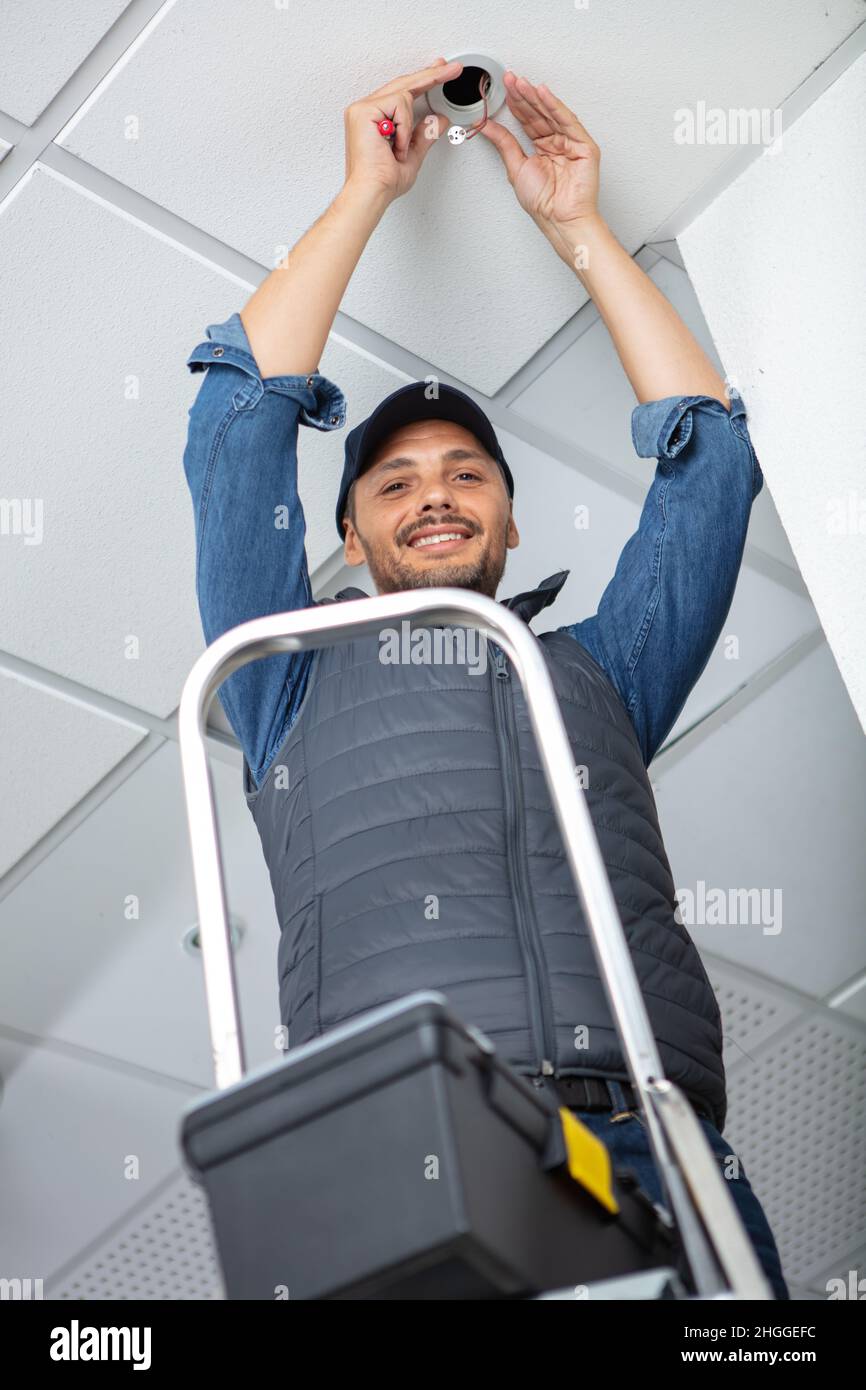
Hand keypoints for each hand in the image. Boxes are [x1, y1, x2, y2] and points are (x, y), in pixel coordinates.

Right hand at [342, 57, 459, 203]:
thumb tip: (440, 120)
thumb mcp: (413, 155)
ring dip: (408, 126)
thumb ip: (424, 135)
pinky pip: (399, 104)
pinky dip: (403, 128)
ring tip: (398, 149)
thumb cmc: (383, 182)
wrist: (371, 193)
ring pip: (404, 94)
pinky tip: (394, 145)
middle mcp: (365, 110)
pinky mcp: (364, 110)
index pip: (402, 92)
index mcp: (373, 118)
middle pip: (403, 84)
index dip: (424, 79)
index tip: (442, 69)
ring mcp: (362, 108)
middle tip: (454, 69)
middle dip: (432, 75)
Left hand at [479, 72, 599, 234]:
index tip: (503, 89)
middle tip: (510, 80)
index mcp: (543, 149)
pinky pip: (568, 121)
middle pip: (539, 114)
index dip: (516, 104)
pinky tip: (542, 94)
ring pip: (552, 114)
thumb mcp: (515, 167)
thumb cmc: (544, 203)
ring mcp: (572, 143)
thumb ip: (503, 143)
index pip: (528, 121)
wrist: (560, 220)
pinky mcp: (584, 146)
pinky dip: (555, 106)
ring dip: (536, 97)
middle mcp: (557, 143)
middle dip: (524, 96)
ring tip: (521, 83)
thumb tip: (485, 125)